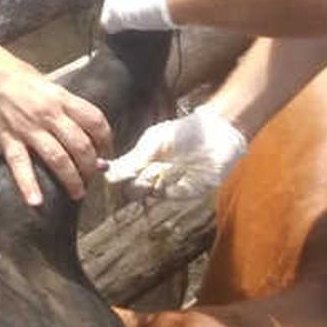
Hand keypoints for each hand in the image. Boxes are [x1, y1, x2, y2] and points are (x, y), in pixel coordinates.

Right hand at [0, 39, 111, 207]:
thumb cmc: (6, 69)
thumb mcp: (40, 81)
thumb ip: (57, 102)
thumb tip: (72, 123)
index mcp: (59, 96)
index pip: (95, 120)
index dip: (106, 140)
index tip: (105, 152)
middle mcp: (48, 113)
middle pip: (80, 145)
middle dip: (90, 167)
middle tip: (92, 178)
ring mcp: (26, 127)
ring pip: (58, 158)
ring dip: (71, 180)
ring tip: (77, 194)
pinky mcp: (5, 137)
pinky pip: (20, 164)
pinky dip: (28, 185)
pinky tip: (36, 201)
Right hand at [102, 105, 246, 204]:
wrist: (217, 131)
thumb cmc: (184, 132)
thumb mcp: (155, 141)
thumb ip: (134, 158)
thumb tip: (110, 175)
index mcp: (144, 166)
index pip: (124, 180)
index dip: (120, 179)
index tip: (118, 174)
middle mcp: (155, 179)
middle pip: (135, 192)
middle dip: (137, 183)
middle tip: (146, 171)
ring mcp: (172, 187)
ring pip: (155, 193)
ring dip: (158, 180)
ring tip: (169, 165)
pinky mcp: (190, 192)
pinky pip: (175, 194)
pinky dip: (175, 184)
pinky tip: (181, 170)